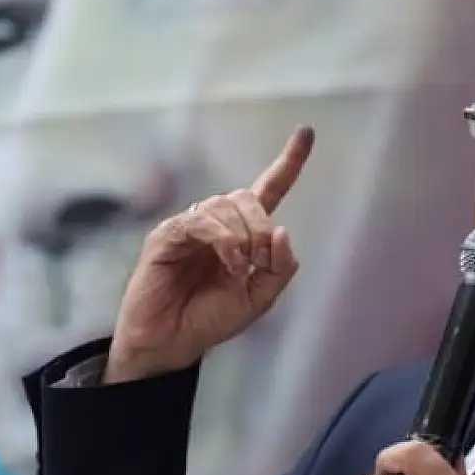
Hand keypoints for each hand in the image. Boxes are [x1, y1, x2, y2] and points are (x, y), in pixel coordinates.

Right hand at [105, 127, 314, 382]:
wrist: (172, 343)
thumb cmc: (210, 319)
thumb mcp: (259, 299)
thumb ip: (279, 268)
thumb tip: (282, 230)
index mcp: (242, 234)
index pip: (269, 189)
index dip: (288, 162)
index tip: (306, 132)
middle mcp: (217, 223)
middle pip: (248, 197)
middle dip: (261, 226)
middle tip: (258, 261)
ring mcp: (190, 226)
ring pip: (227, 205)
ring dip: (244, 236)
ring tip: (239, 269)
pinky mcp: (167, 235)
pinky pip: (202, 221)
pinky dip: (223, 240)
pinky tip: (229, 263)